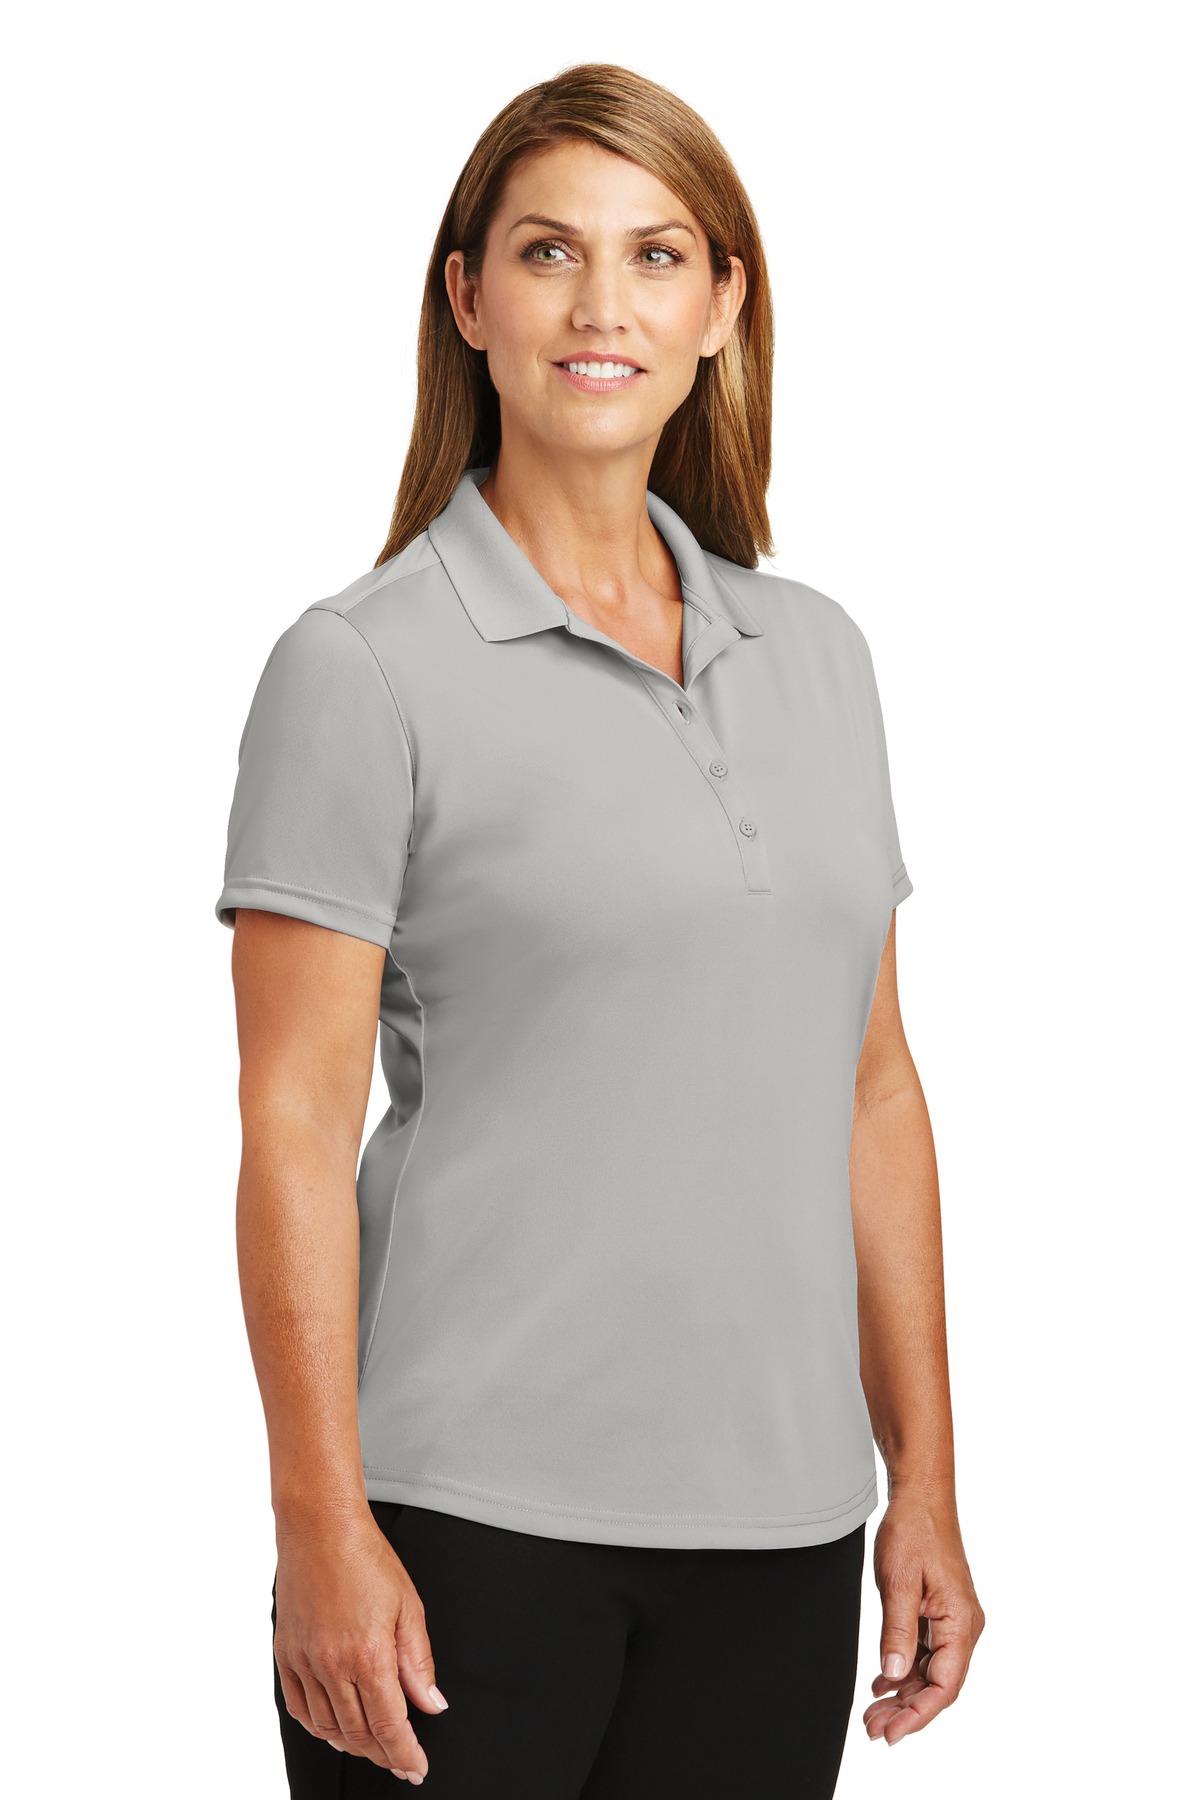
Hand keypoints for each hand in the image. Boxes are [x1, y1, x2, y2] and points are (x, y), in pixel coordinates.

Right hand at [273, 1509, 449, 1783]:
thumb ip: (419, 1662)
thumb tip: (431, 1704)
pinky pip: (299, 1707)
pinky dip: (317, 1727)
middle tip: (399, 1759)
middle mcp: (333, 1664)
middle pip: (358, 1733)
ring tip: (371, 1747)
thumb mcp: (408, 1606)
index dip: (405, 1753)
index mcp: (369, 1653)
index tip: (416, 1767)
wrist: (320, 1527)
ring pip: (327, 1727)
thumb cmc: (366, 1557)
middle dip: (382, 1754)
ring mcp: (305, 1661)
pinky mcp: (285, 1654)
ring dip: (352, 1745)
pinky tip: (333, 1728)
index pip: (390, 1724)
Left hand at [863, 1485, 984, 1745]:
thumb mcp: (899, 1582)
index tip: (889, 1734)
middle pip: (938, 1684)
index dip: (917, 1715)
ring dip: (903, 1694)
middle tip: (872, 1729)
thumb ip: (897, 1631)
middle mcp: (963, 1626)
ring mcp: (953, 1620)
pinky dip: (904, 1670)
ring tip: (872, 1712)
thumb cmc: (914, 1530)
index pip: (944, 1685)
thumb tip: (893, 1675)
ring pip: (931, 1671)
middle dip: (906, 1711)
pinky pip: (926, 1652)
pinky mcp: (941, 1613)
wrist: (921, 1496)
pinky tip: (882, 1684)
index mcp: (960, 1622)